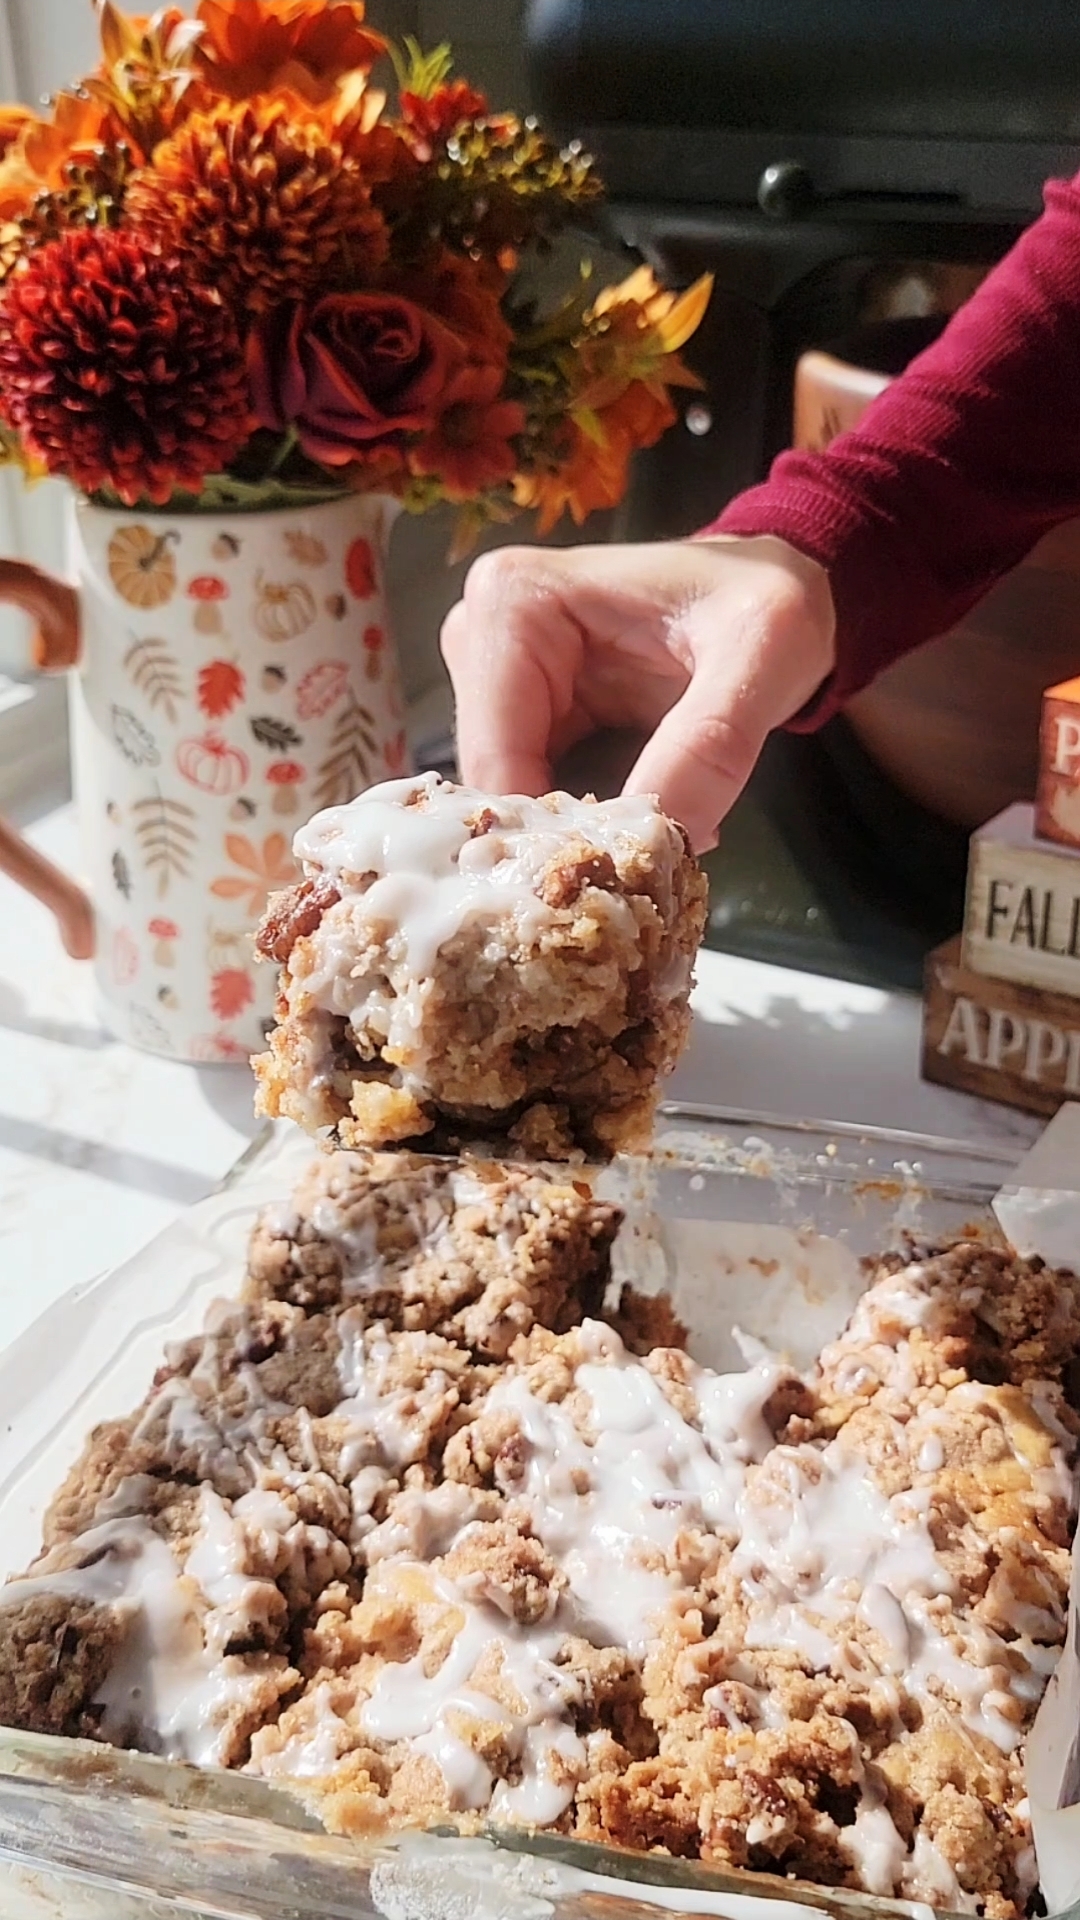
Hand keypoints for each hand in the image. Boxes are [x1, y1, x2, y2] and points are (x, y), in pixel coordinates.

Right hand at [440, 534, 835, 852]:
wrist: (778, 589)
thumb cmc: (766, 599)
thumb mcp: (761, 656)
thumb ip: (711, 742)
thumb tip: (666, 838)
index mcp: (513, 601)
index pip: (497, 756)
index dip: (549, 830)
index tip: (612, 880)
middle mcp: (480, 633)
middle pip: (492, 784)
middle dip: (560, 841)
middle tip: (633, 880)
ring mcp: (494, 676)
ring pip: (508, 800)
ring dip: (569, 842)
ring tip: (637, 865)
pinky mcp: (520, 713)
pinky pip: (531, 794)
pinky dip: (576, 828)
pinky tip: (626, 842)